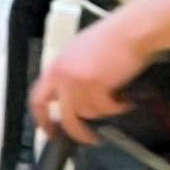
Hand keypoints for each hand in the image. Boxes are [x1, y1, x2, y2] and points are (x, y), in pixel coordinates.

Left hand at [33, 19, 157, 143]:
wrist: (131, 30)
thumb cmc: (111, 38)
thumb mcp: (79, 54)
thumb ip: (70, 75)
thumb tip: (71, 99)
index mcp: (55, 67)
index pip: (38, 100)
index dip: (42, 120)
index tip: (49, 133)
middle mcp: (62, 76)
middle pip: (65, 116)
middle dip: (76, 131)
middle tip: (89, 139)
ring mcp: (77, 81)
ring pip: (90, 113)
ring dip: (105, 110)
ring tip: (118, 100)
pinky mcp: (95, 86)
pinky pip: (106, 109)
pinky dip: (118, 108)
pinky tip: (125, 100)